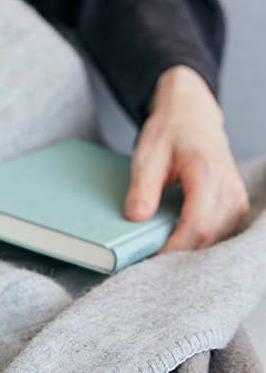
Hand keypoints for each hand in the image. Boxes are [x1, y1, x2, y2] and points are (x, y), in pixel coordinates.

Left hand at [124, 65, 249, 252]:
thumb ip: (142, 187)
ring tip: (159, 248)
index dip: (174, 247)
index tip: (150, 256)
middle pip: (208, 237)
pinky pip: (220, 232)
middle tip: (148, 257)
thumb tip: (135, 217)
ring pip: (216, 239)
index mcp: (207, 172)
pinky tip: (176, 239)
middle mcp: (229, 186)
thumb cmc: (169, 132)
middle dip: (178, 252)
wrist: (191, 115)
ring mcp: (236, 196)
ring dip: (188, 249)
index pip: (197, 225)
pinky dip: (198, 241)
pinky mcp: (235, 203)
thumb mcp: (147, 156)